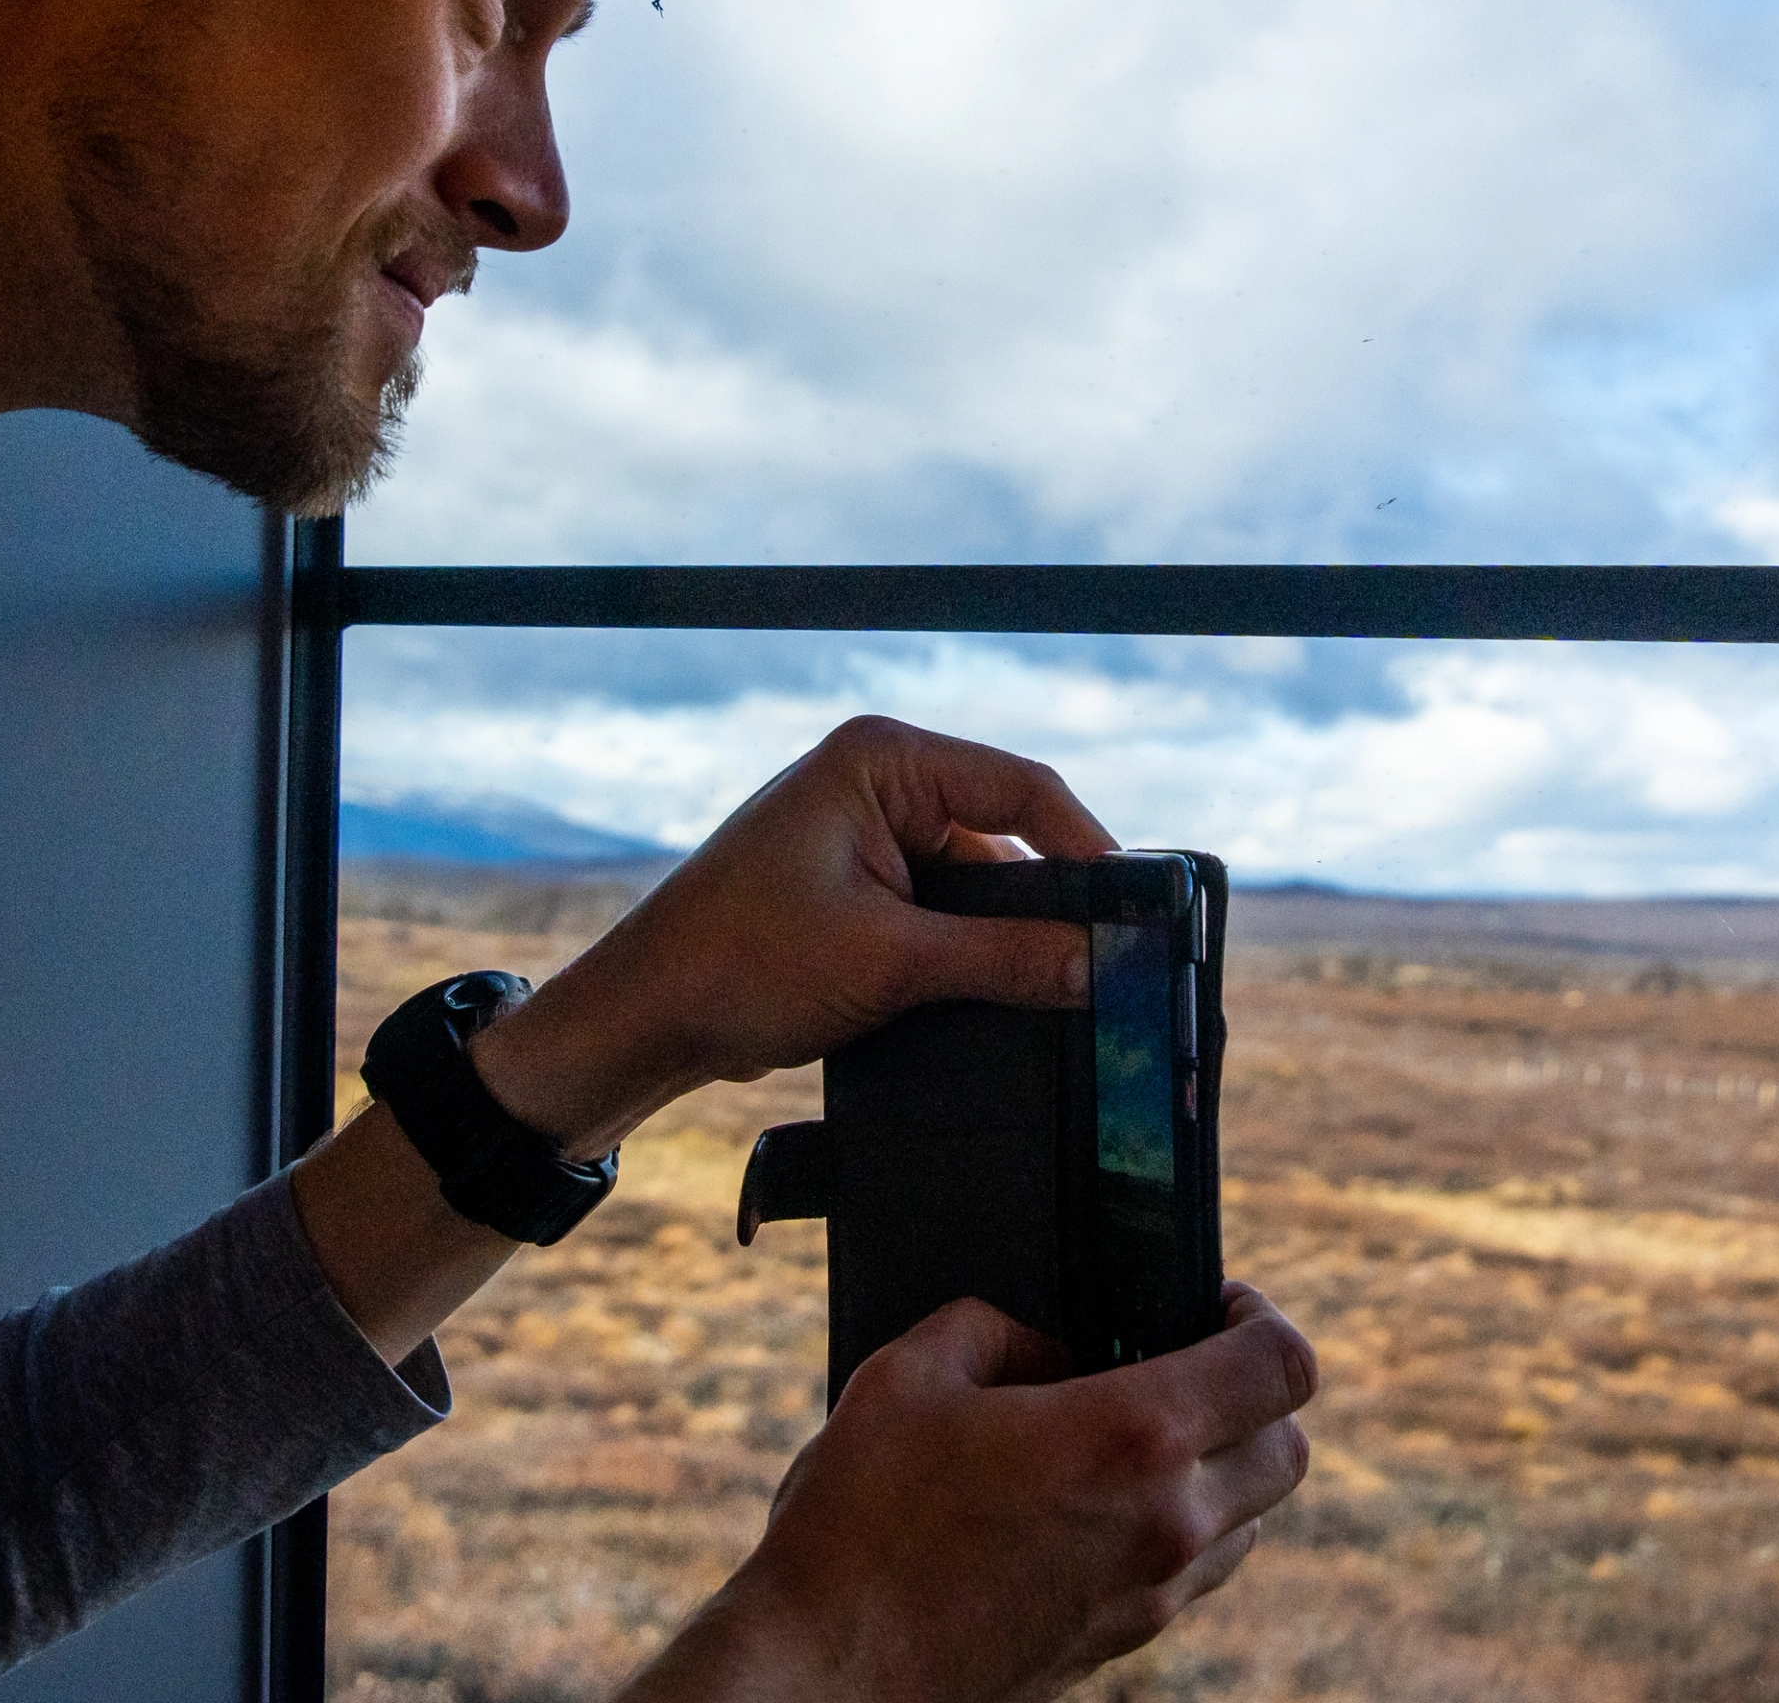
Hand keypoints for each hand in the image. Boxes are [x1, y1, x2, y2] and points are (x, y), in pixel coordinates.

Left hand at [468, 716, 1113, 1153]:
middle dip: (1051, 908)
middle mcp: (880, 781)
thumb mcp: (888, 962)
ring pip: (980, 886)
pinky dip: (971, 957)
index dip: (1089, 851)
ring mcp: (868, 835)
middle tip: (1109, 971)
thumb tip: (1102, 969)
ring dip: (1009, 941)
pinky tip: (1000, 1001)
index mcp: (882, 759)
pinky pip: (944, 914)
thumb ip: (1004, 961)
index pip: (1023, 788)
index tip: (1136, 916)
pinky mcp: (860, 888)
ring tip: (1058, 997)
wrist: (642, 1018)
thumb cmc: (737, 963)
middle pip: (1008, 838)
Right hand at [628, 1284, 1318, 1702]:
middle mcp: (1168, 1522)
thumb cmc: (860, 1525)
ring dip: (1223, 1468)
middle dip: (1254, 1395)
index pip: (1281, 1366)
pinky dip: (1182, 1528)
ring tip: (1140, 1436)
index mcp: (1130, 1437)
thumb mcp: (909, 1377)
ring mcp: (1152, 1595)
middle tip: (1187, 1363)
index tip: (1220, 1303)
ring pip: (1252, 1519)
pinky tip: (1103, 1504)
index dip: (1263, 1317)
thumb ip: (995, 1329)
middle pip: (1289, 1448)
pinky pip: (1198, 1573)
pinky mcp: (1123, 1643)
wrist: (830, 1673)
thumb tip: (1045, 1343)